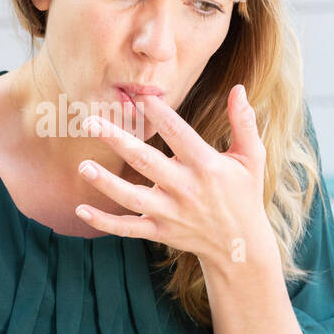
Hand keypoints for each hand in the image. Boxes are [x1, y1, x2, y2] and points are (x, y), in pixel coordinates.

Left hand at [75, 84, 275, 270]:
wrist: (240, 245)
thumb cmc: (244, 194)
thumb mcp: (252, 157)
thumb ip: (244, 122)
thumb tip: (239, 88)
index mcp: (206, 166)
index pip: (178, 134)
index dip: (158, 113)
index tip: (138, 95)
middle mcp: (186, 189)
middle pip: (146, 162)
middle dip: (118, 141)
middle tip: (90, 123)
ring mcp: (171, 213)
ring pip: (133, 198)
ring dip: (106, 183)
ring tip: (83, 166)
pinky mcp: (160, 231)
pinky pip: (128, 228)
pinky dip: (104, 222)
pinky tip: (81, 210)